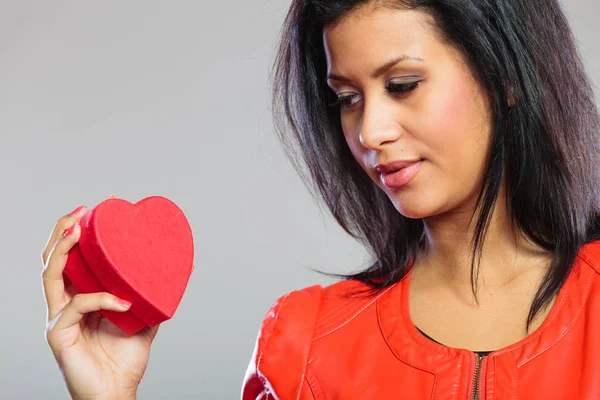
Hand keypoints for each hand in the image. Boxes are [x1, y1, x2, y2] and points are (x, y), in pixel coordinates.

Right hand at [41, 204, 158, 399]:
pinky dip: (102, 298)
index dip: (79, 230)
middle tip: (84, 211)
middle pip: (52, 257)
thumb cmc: (124, 359)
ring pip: (50, 272)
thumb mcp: (144, 318)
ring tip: (80, 230)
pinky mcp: (59, 333)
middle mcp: (65, 302)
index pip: (72, 257)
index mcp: (81, 296)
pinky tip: (123, 301)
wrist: (117, 393)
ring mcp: (59, 316)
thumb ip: (156, 295)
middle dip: (63, 229)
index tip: (99, 208)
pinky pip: (78, 305)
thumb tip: (185, 267)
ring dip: (64, 247)